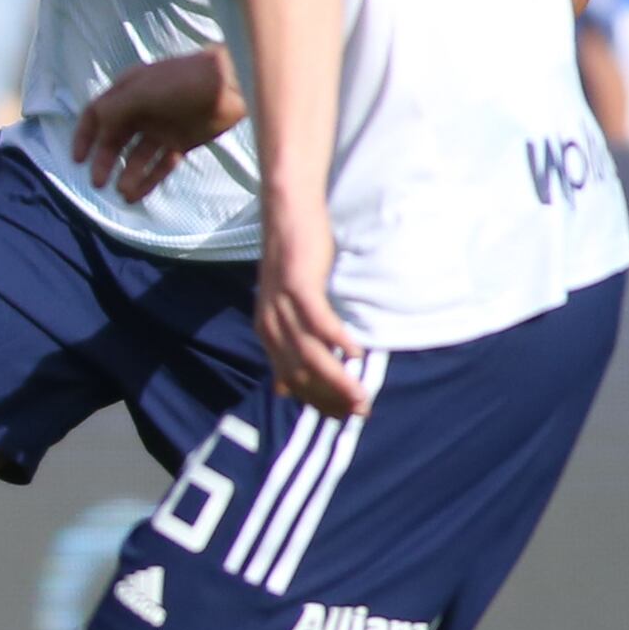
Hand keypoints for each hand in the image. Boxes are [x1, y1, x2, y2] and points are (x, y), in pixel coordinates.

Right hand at [69, 49, 242, 201]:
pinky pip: (159, 165)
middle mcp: (140, 110)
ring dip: (126, 175)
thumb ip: (113, 112)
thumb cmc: (181, 82)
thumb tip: (98, 132)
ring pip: (136, 156)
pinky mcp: (181, 142)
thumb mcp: (140, 92)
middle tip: (98, 183)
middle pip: (114, 139)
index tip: (78, 160)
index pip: (96, 115)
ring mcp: (161, 127)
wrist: (230, 84)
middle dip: (104, 161)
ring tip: (123, 193)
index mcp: (127, 92)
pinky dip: (148, 179)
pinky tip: (137, 194)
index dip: (85, 137)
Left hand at [254, 214, 368, 417]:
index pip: (290, 380)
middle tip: (360, 410)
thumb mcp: (285, 306)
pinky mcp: (298, 287)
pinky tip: (357, 354)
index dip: (317, 400)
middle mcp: (269, 324)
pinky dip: (338, 340)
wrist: (287, 213)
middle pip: (300, 373)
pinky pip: (318, 322)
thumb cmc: (294, 260)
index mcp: (267, 332)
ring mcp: (281, 306)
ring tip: (361, 394)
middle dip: (330, 396)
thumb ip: (287, 343)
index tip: (343, 416)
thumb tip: (284, 387)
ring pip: (309, 354)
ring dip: (338, 378)